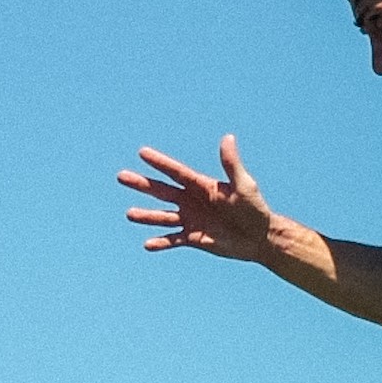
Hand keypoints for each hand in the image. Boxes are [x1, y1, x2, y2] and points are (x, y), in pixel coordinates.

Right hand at [118, 135, 272, 258]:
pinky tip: (148, 244)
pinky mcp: (194, 238)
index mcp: (202, 186)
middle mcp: (192, 201)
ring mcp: (191, 219)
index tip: (142, 152)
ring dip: (147, 215)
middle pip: (162, 191)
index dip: (160, 163)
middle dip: (142, 184)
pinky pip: (173, 239)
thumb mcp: (244, 185)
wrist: (260, 237)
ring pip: (163, 216)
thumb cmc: (254, 208)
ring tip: (130, 214)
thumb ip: (232, 164)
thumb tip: (228, 138)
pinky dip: (161, 242)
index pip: (176, 172)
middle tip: (121, 176)